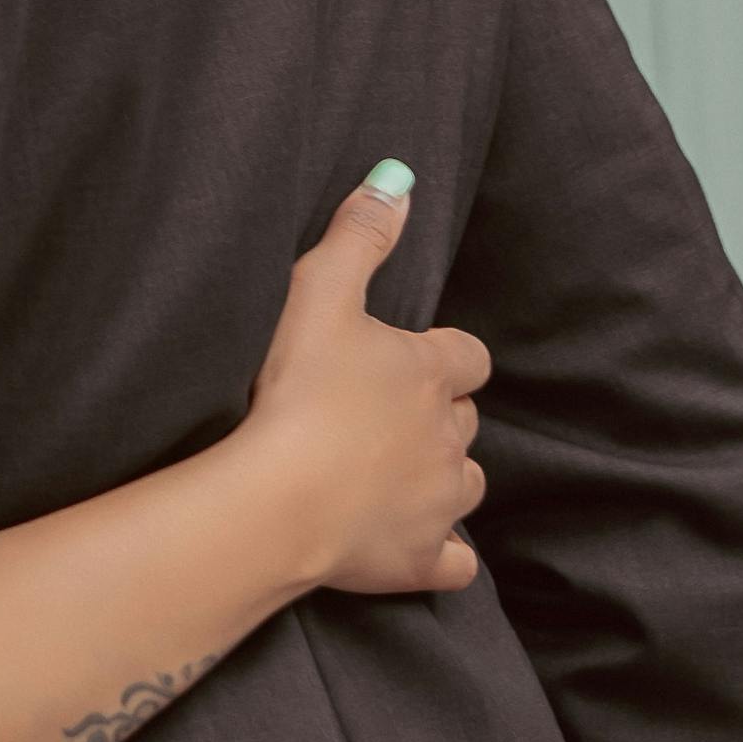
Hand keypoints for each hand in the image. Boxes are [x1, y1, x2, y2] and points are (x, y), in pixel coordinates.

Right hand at [240, 174, 486, 598]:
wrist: (274, 500)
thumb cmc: (292, 389)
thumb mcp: (317, 290)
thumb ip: (359, 234)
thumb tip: (398, 178)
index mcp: (429, 372)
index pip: (467, 357)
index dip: (442, 358)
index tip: (406, 362)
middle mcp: (448, 436)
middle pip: (464, 421)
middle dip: (435, 417)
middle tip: (380, 416)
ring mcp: (438, 502)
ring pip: (466, 485)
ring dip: (440, 477)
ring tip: (392, 475)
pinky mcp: (419, 560)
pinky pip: (455, 563)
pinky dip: (442, 554)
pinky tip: (414, 545)